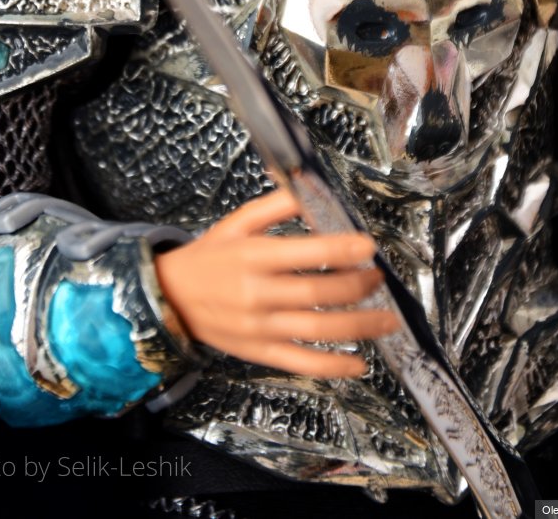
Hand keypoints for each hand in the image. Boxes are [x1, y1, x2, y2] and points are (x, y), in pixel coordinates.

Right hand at [155, 187, 399, 377]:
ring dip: (359, 326)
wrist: (171, 297)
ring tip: (387, 319)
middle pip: (318, 292)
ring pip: (317, 330)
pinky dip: (334, 366)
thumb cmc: (211, 256)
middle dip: (357, 285)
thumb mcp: (239, 221)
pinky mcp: (260, 353)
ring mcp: (259, 328)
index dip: (341, 249)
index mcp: (253, 256)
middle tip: (379, 277)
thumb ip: (278, 205)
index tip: (368, 245)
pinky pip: (302, 363)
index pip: (305, 252)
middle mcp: (257, 293)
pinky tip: (360, 363)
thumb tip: (316, 190)